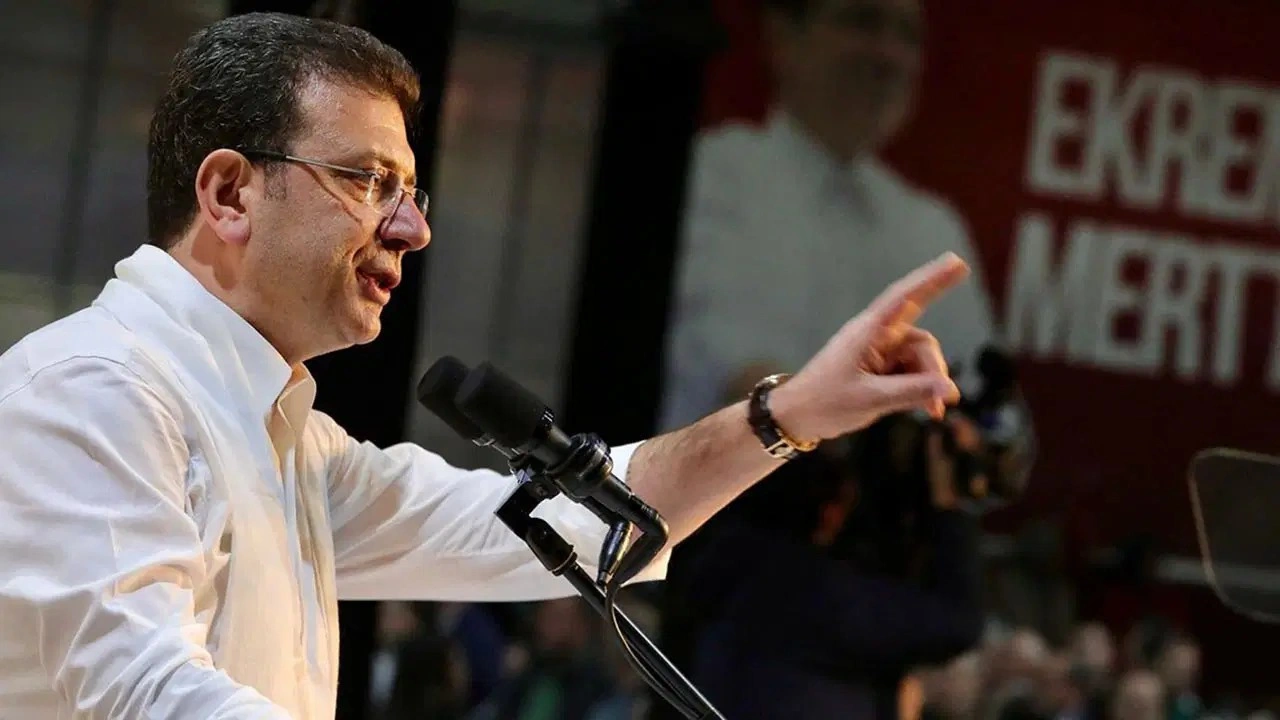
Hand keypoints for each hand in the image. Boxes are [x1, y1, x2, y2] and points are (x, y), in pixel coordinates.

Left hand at [770, 252, 969, 442]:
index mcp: (867, 332)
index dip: (932, 279)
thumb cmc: (825, 403)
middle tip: (943, 400)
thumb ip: (912, 392)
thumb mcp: (871, 399)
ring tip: (932, 411)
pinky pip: (912, 374)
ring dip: (929, 385)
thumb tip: (950, 388)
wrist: (797, 418)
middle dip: (934, 369)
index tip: (957, 262)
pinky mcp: (881, 370)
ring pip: (920, 360)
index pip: (904, 297)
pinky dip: (922, 390)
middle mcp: (876, 337)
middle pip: (921, 342)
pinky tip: (930, 410)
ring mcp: (879, 354)